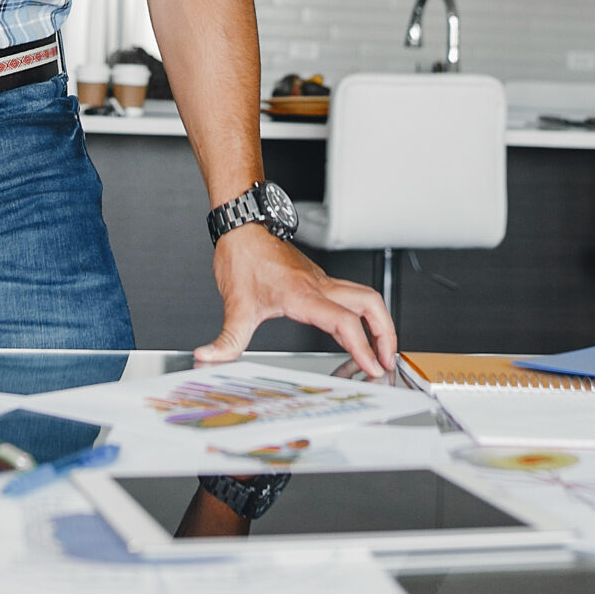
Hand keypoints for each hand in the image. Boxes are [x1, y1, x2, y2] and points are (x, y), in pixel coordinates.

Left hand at [197, 227, 396, 375]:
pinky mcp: (318, 280)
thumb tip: (207, 359)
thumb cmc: (242, 257)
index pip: (344, 321)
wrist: (242, 226)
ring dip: (379, 323)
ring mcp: (321, 281)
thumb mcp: (234, 306)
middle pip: (370, 304)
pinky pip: (350, 297)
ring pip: (365, 297)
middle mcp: (318, 286)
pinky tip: (354, 334)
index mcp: (302, 294)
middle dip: (385, 334)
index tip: (371, 367)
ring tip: (380, 351)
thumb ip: (225, 341)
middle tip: (387, 361)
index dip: (362, 346)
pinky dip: (361, 317)